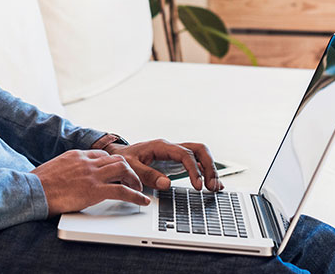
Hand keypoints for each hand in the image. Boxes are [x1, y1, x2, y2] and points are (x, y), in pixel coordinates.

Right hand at [33, 149, 151, 214]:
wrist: (32, 190)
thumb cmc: (37, 184)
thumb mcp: (53, 169)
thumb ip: (66, 170)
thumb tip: (67, 178)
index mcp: (76, 155)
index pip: (102, 155)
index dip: (112, 165)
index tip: (117, 172)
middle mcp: (87, 161)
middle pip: (117, 159)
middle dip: (128, 170)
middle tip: (132, 181)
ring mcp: (92, 175)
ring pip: (124, 170)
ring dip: (134, 180)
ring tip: (139, 190)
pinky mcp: (94, 190)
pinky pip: (122, 191)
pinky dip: (136, 196)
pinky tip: (142, 202)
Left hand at [102, 139, 223, 192]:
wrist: (119, 156)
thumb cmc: (125, 159)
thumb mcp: (131, 167)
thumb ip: (147, 175)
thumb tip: (167, 184)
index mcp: (162, 146)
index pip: (185, 154)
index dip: (194, 169)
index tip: (198, 185)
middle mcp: (172, 148)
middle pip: (199, 150)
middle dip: (209, 167)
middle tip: (211, 186)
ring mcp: (176, 154)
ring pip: (201, 155)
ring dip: (210, 169)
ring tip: (215, 188)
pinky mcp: (177, 162)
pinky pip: (197, 163)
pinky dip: (206, 172)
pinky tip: (213, 184)